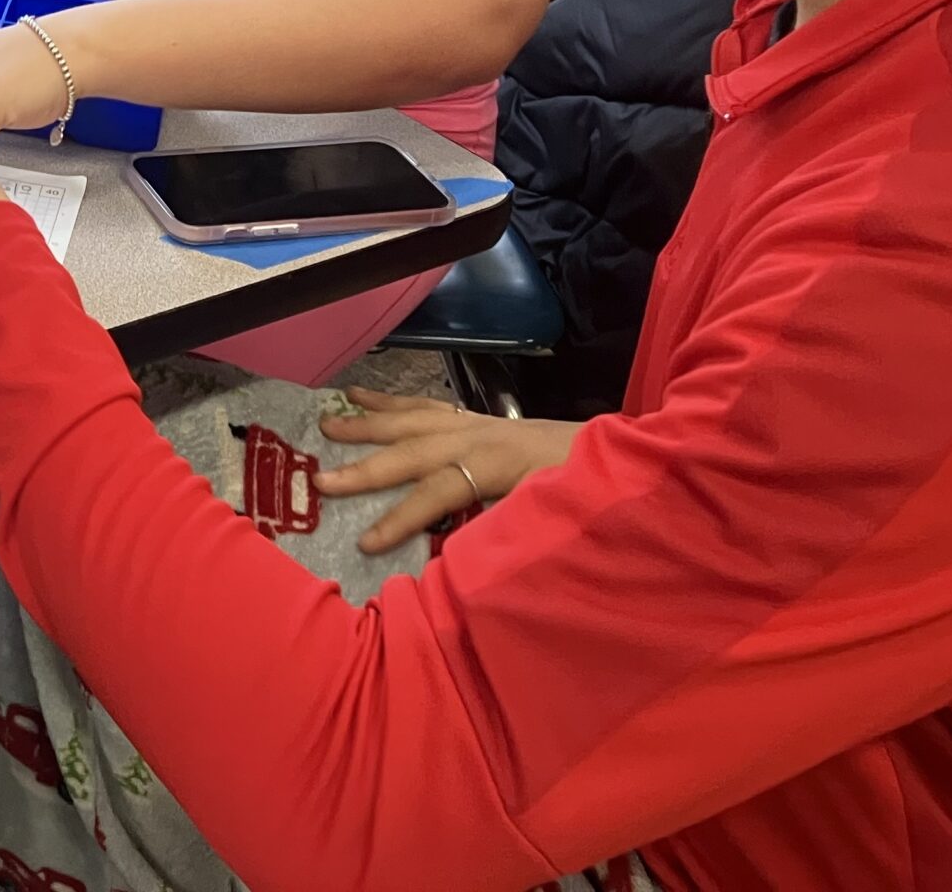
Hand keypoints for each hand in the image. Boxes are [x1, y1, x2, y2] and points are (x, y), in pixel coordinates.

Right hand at [316, 389, 581, 553]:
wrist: (631, 457)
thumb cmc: (596, 495)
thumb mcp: (558, 520)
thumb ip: (507, 533)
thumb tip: (454, 555)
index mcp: (499, 465)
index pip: (437, 492)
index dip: (400, 518)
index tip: (363, 542)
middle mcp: (481, 438)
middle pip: (413, 450)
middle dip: (366, 467)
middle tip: (321, 480)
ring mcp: (480, 425)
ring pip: (414, 420)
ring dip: (369, 424)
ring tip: (328, 423)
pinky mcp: (483, 421)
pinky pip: (428, 408)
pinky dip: (394, 403)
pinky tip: (364, 397)